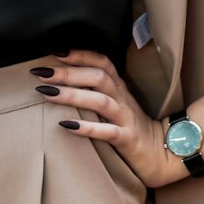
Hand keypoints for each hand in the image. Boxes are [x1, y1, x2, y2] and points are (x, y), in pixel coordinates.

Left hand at [30, 49, 177, 188]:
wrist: (161, 152)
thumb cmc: (129, 126)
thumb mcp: (115, 103)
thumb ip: (95, 90)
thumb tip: (60, 79)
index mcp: (118, 87)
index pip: (102, 62)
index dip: (80, 55)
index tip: (54, 51)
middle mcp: (122, 98)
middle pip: (98, 77)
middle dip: (68, 73)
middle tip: (41, 74)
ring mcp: (125, 118)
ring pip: (101, 101)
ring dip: (73, 95)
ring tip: (47, 94)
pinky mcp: (127, 139)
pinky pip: (107, 132)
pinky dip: (87, 128)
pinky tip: (66, 125)